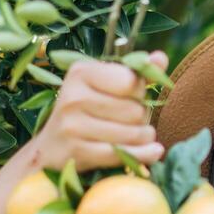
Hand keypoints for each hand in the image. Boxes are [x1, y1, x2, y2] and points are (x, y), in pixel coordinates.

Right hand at [30, 51, 168, 172]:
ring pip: (133, 133)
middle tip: (133, 121)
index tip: (132, 96)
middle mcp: (73, 97)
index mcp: (80, 72)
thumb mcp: (105, 85)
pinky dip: (143, 154)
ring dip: (144, 137)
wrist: (52, 147)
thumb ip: (135, 72)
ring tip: (139, 135)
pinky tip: (153, 151)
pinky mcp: (77, 152)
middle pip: (135, 110)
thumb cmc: (86, 111)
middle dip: (143, 118)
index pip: (131, 81)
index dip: (140, 91)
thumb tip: (160, 58)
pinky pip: (123, 154)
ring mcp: (73, 126)